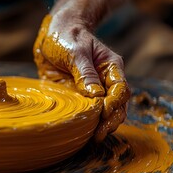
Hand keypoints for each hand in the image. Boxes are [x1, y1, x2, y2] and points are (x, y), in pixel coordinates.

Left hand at [33, 14, 129, 141]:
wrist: (52, 34)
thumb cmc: (67, 37)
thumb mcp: (75, 52)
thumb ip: (85, 73)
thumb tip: (96, 96)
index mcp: (110, 67)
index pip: (120, 89)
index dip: (114, 103)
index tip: (104, 113)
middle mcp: (105, 81)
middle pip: (117, 105)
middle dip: (111, 121)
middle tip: (99, 134)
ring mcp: (92, 91)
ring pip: (105, 113)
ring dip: (102, 125)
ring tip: (94, 138)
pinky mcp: (78, 97)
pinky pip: (86, 113)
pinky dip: (87, 123)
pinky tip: (84, 133)